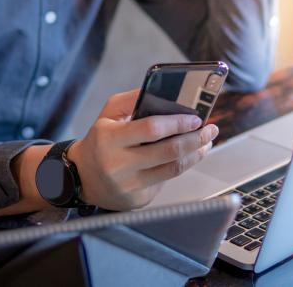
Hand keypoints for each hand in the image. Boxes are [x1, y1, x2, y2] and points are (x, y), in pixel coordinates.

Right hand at [67, 89, 217, 210]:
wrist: (82, 176)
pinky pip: (166, 181)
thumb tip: (166, 92)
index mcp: (110, 138)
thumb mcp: (108, 114)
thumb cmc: (101, 139)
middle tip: (210, 129)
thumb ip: (133, 99)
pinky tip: (190, 156)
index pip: (152, 129)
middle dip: (196, 139)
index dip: (178, 123)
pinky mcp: (138, 199)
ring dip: (196, 154)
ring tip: (205, 142)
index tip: (196, 118)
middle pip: (169, 151)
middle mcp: (118, 164)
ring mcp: (129, 185)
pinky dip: (181, 166)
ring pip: (173, 169)